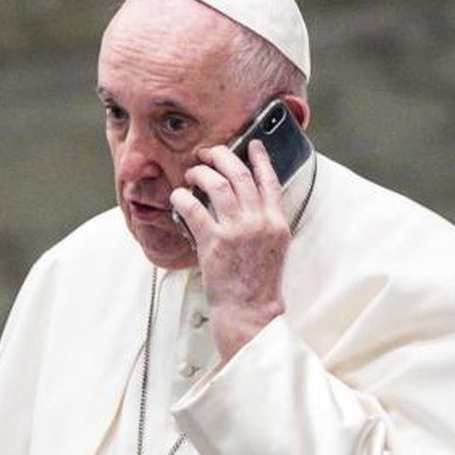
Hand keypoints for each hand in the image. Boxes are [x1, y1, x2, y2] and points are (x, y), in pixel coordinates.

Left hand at [170, 139, 289, 361]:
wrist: (250, 310)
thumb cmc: (257, 283)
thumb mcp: (271, 247)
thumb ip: (262, 222)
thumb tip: (244, 201)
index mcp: (277, 222)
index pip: (270, 180)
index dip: (260, 158)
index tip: (251, 144)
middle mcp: (260, 221)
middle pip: (240, 174)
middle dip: (222, 156)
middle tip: (208, 153)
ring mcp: (237, 230)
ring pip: (217, 185)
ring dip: (201, 173)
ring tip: (192, 172)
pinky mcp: (214, 242)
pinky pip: (194, 208)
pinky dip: (183, 197)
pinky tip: (177, 196)